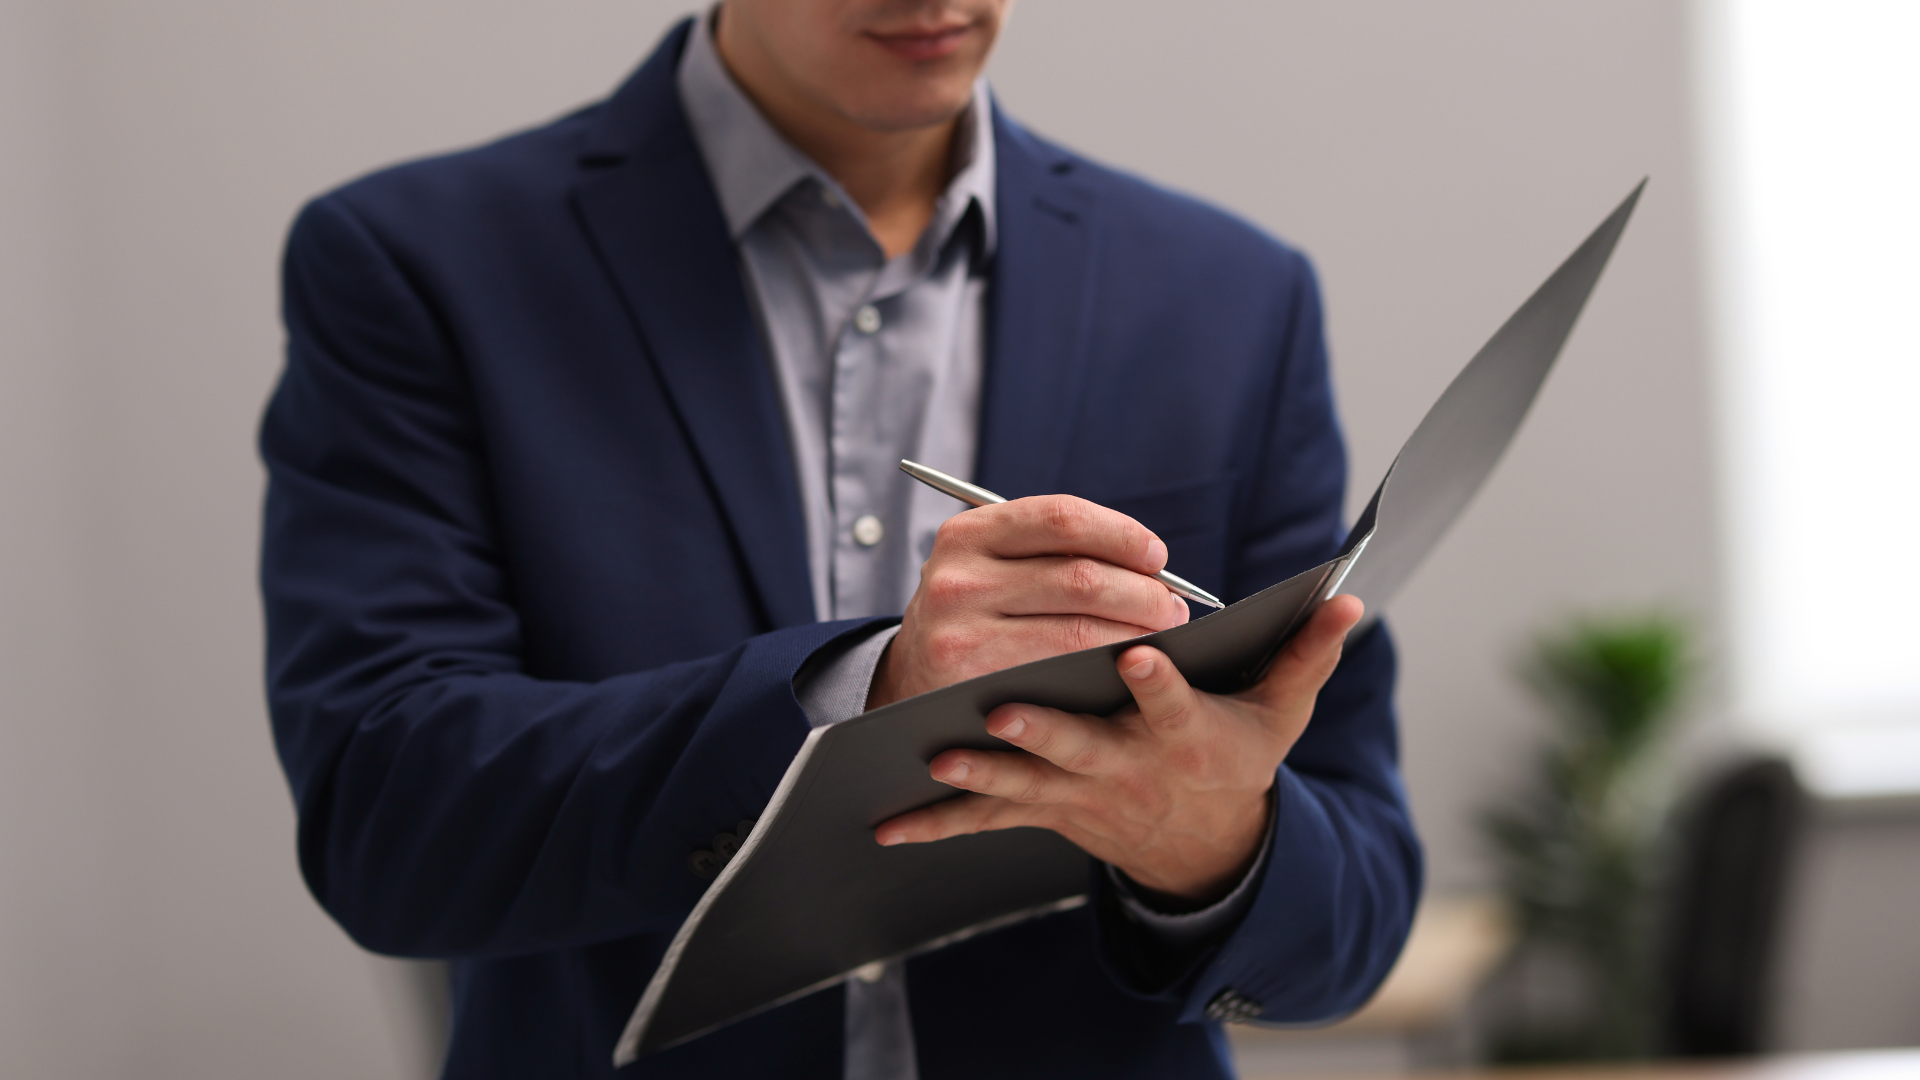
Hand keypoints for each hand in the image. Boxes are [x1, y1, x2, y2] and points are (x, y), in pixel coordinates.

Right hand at [866, 495, 1190, 709]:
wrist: (913, 680)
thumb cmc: (978, 615)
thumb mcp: (991, 567)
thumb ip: (1051, 552)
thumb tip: (1150, 563)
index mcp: (969, 533)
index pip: (1062, 518)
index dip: (1121, 534)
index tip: (1157, 556)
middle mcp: (958, 577)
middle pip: (1081, 576)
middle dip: (1144, 592)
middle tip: (1173, 606)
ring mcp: (961, 632)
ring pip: (1080, 627)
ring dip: (1138, 631)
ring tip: (1161, 634)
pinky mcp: (972, 681)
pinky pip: (1064, 671)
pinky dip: (1109, 665)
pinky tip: (1128, 664)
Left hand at [874, 594, 1365, 904]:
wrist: (1201, 842)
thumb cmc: (1237, 757)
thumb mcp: (1282, 713)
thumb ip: (1309, 653)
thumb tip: (1349, 599)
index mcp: (1187, 737)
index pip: (1174, 706)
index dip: (1160, 683)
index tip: (1141, 653)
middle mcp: (1129, 768)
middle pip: (1084, 749)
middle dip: (1046, 732)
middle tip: (1006, 711)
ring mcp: (1082, 794)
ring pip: (1026, 785)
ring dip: (983, 775)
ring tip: (940, 759)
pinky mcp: (1047, 810)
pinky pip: (989, 822)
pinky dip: (940, 825)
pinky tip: (889, 826)